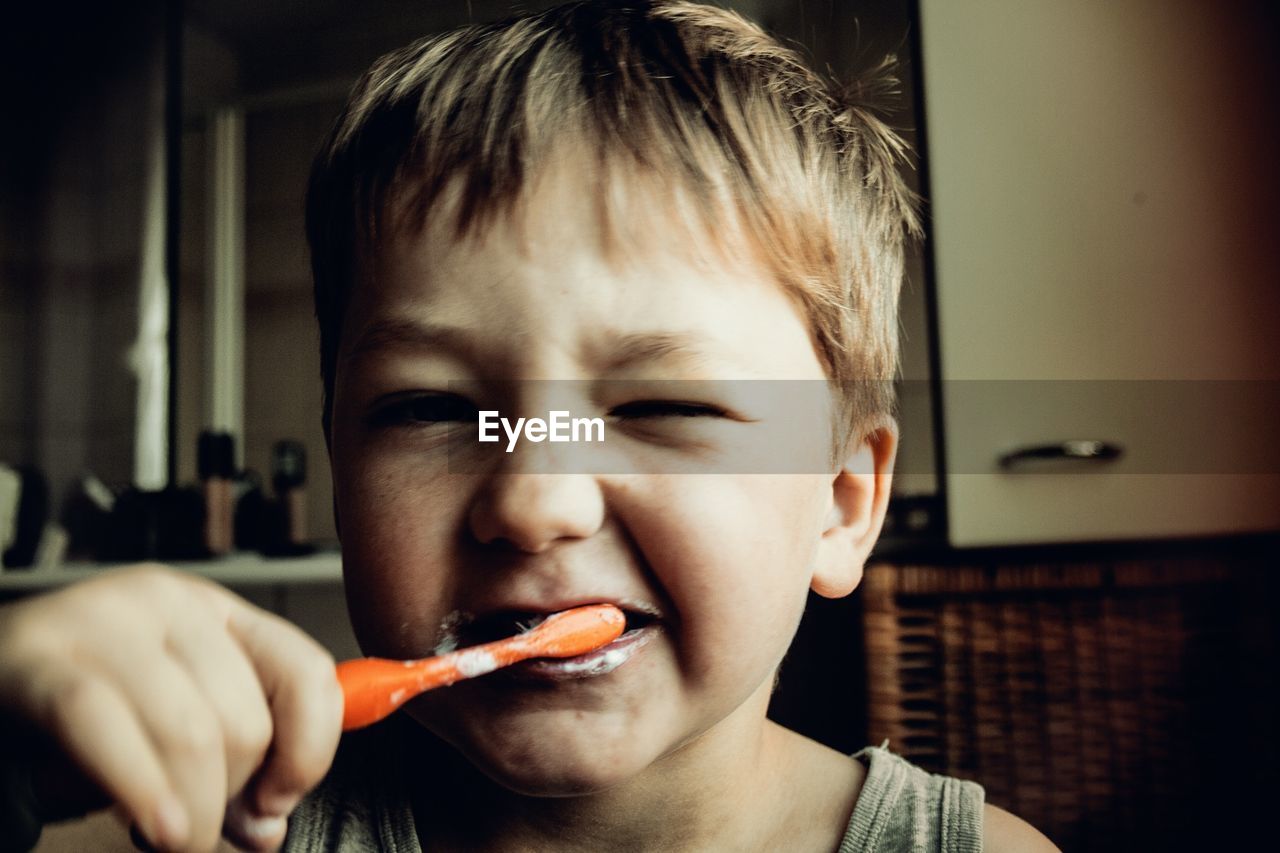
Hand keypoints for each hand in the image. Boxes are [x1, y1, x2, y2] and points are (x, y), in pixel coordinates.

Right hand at [0, 564, 343, 850]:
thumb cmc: (71, 719)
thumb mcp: (167, 724)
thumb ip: (226, 765)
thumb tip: (268, 826)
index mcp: (214, 612)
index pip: (305, 671)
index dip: (309, 751)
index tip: (277, 803)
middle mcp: (168, 602)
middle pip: (246, 718)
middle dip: (228, 799)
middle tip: (194, 833)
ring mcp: (103, 620)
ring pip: (190, 732)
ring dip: (190, 814)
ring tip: (167, 838)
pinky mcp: (37, 656)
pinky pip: (105, 727)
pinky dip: (142, 790)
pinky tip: (154, 827)